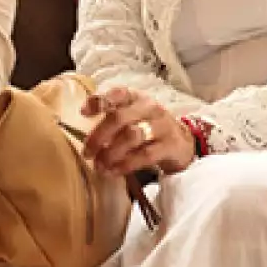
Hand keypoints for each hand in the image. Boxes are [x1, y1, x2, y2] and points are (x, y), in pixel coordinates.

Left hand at [80, 86, 195, 176]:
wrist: (183, 143)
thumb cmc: (149, 130)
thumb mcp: (133, 118)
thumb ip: (112, 119)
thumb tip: (83, 132)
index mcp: (137, 98)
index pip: (118, 93)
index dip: (99, 101)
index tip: (83, 113)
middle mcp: (150, 108)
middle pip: (120, 117)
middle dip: (99, 136)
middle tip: (87, 152)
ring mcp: (162, 126)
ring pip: (132, 136)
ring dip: (111, 153)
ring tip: (100, 166)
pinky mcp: (170, 145)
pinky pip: (144, 156)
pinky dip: (125, 165)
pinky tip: (113, 172)